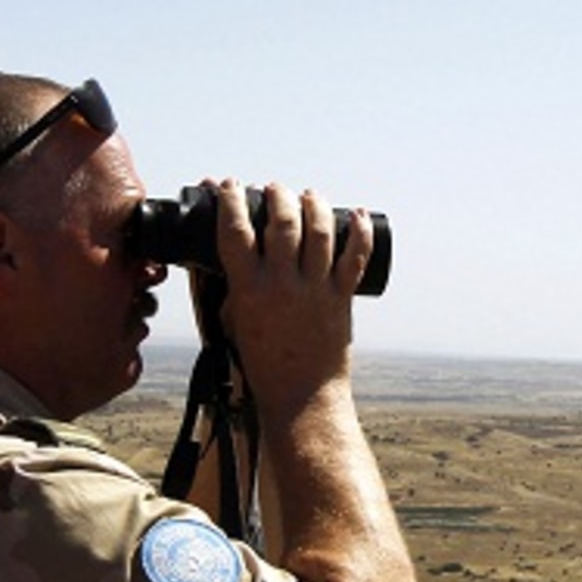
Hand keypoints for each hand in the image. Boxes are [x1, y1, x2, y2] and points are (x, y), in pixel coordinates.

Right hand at [206, 179, 372, 419]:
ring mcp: (315, 290)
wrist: (301, 396)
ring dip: (314, 205)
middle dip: (278, 196)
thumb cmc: (263, 362)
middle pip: (282, 222)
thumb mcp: (234, 321)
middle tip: (274, 188)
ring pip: (319, 231)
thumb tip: (222, 255)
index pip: (235, 231)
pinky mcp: (342, 299)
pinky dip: (360, 232)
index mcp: (248, 290)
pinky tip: (358, 214)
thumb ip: (230, 287)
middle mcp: (283, 285)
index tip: (229, 185)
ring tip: (308, 195)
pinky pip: (356, 257)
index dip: (231, 200)